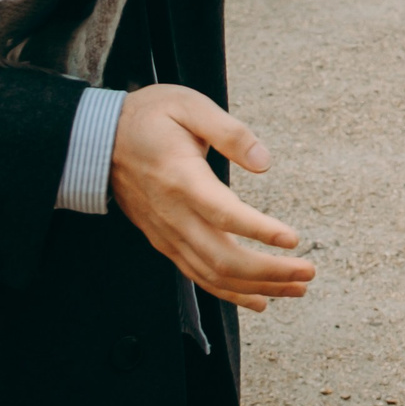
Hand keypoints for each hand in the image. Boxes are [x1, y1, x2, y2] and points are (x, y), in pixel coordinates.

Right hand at [108, 84, 314, 312]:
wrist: (97, 141)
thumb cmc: (148, 117)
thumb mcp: (190, 105)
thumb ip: (230, 132)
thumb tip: (264, 162)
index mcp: (181, 179)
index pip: (224, 214)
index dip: (260, 230)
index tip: (294, 240)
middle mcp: (173, 215)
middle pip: (223, 259)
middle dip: (270, 272)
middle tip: (308, 273)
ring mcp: (167, 234)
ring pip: (213, 275)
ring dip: (257, 288)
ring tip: (296, 287)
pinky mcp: (165, 241)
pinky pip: (198, 276)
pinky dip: (230, 294)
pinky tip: (259, 300)